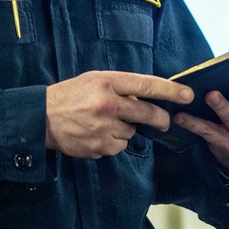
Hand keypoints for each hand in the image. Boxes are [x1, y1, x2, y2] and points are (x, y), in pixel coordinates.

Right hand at [45, 71, 193, 158]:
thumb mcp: (95, 80)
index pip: (146, 85)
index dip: (170, 91)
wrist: (41, 118)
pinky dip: (113, 142)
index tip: (188, 95)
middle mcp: (108, 105)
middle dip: (160, 119)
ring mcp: (104, 128)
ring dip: (126, 129)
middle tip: (163, 121)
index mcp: (108, 83)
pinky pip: (119, 146)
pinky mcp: (100, 147)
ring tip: (104, 123)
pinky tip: (97, 134)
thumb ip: (121, 87)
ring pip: (133, 133)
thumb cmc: (71, 95)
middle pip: (148, 114)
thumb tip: (148, 97)